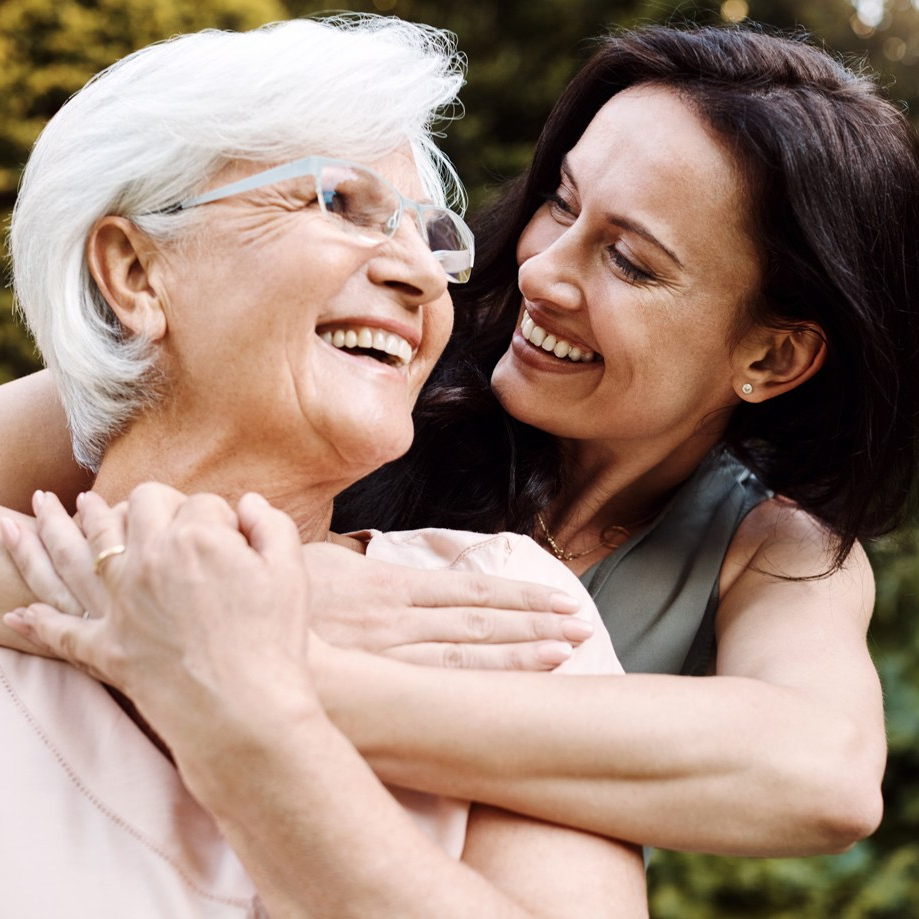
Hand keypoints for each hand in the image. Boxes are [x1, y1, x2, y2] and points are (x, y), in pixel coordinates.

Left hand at [3, 486, 317, 753]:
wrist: (248, 710)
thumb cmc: (276, 638)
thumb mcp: (291, 571)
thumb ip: (271, 524)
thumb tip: (249, 503)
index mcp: (197, 537)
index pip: (204, 504)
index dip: (222, 516)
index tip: (236, 534)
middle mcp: (150, 559)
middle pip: (141, 506)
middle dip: (150, 501)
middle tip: (156, 507)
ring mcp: (122, 603)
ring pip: (87, 548)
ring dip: (70, 524)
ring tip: (50, 507)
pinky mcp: (107, 647)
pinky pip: (63, 630)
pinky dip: (38, 624)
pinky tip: (17, 616)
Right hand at [300, 541, 590, 669]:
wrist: (227, 625)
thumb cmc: (277, 596)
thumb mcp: (321, 566)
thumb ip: (364, 567)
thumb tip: (385, 562)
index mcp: (389, 586)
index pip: (470, 590)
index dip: (519, 596)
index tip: (560, 600)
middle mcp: (395, 620)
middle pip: (479, 621)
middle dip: (534, 624)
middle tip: (582, 627)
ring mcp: (384, 657)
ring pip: (464, 655)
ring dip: (518, 653)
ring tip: (566, 652)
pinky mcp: (370, 685)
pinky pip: (431, 686)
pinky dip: (475, 685)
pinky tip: (507, 687)